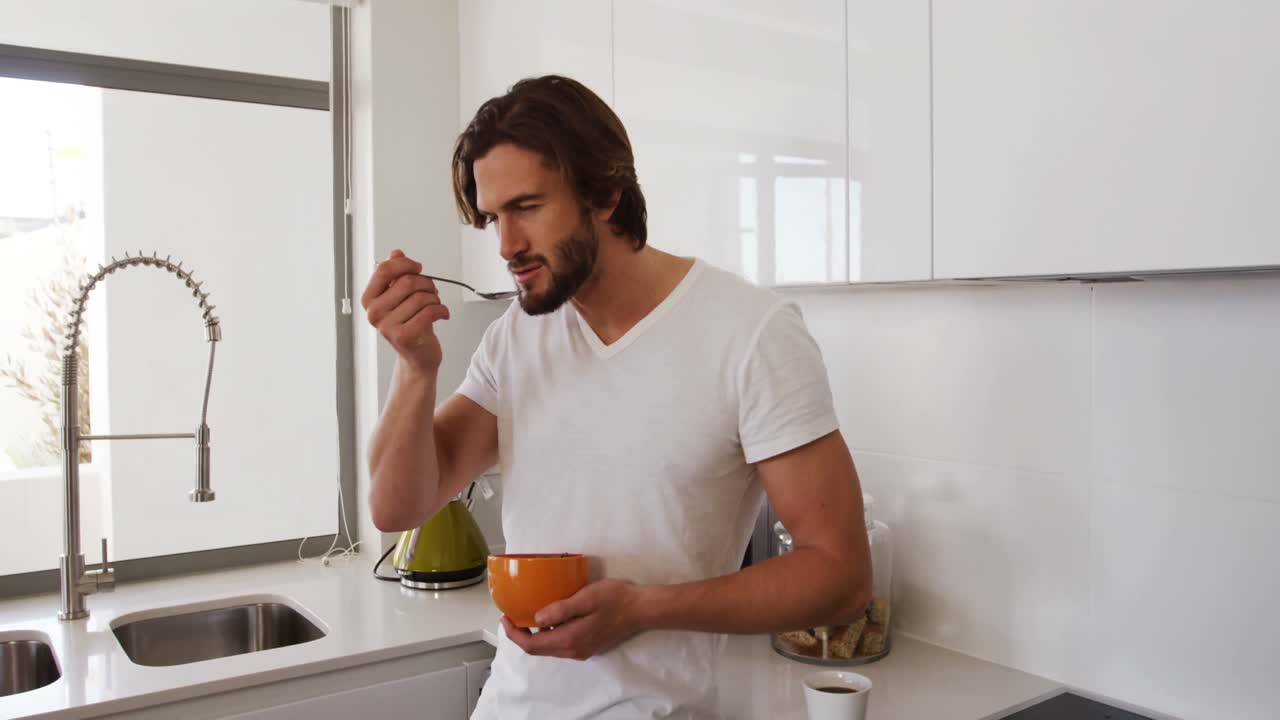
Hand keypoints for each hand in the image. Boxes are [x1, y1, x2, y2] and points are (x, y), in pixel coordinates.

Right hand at [361, 249, 449, 373]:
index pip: (383, 269)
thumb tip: (396, 253)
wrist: (417, 357)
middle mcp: (374, 313)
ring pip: (421, 296)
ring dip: (435, 298)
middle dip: (427, 283)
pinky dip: (442, 310)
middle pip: (407, 281)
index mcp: (369, 299)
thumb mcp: (401, 298)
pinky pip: (430, 311)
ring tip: (435, 305)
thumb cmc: (410, 324)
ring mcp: (387, 326)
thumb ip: (396, 275)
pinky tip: (443, 314)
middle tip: (432, 291)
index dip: (405, 264)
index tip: (418, 267)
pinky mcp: (404, 336)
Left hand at [501, 579, 647, 660]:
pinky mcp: (588, 646)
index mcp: (569, 639)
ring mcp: (581, 651)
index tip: (505, 617)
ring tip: (528, 614)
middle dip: (521, 634)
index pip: (531, 645)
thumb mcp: (585, 598)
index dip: (513, 634)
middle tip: (512, 615)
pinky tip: (550, 618)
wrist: (641, 610)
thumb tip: (536, 619)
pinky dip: (548, 634)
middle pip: (538, 650)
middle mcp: (573, 650)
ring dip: (534, 635)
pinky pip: (560, 644)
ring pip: (549, 648)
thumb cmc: (615, 599)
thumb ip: (560, 610)